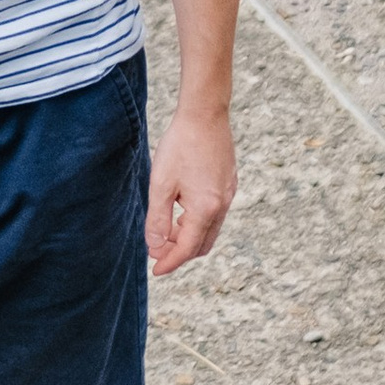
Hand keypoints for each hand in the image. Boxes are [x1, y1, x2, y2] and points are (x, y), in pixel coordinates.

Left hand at [145, 103, 234, 272]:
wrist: (205, 114)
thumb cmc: (180, 146)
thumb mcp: (161, 184)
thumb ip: (157, 219)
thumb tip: (155, 247)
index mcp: (205, 209)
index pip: (186, 248)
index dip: (169, 262)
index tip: (155, 271)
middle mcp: (222, 205)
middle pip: (202, 244)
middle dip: (180, 253)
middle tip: (157, 251)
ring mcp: (229, 194)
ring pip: (210, 230)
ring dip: (189, 237)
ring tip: (166, 229)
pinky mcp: (229, 184)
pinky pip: (215, 215)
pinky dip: (198, 222)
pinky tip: (182, 210)